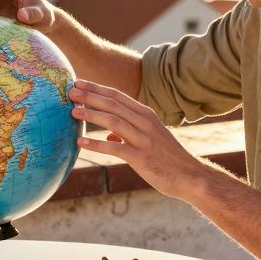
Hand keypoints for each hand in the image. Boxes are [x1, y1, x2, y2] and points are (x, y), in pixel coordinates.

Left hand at [69, 80, 207, 201]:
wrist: (190, 176)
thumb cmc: (168, 159)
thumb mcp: (150, 140)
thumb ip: (128, 134)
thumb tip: (110, 136)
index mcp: (146, 115)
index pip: (118, 96)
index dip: (97, 88)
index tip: (79, 83)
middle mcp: (145, 122)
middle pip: (113, 104)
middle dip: (90, 96)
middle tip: (70, 91)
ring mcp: (143, 139)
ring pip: (113, 121)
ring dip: (91, 114)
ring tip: (73, 111)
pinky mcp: (141, 157)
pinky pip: (115, 148)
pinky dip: (96, 144)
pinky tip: (80, 144)